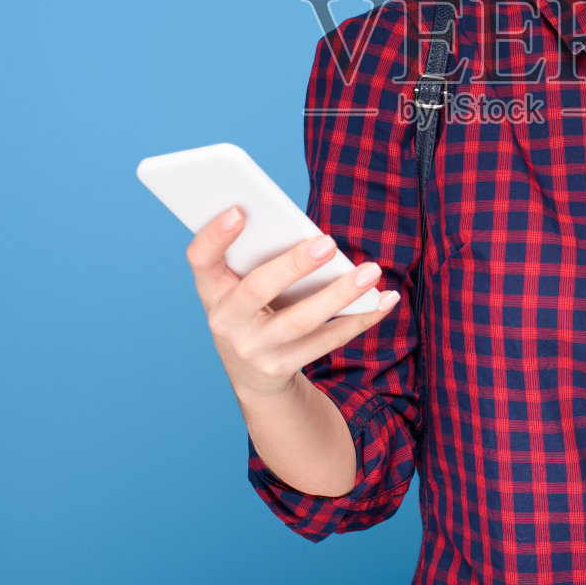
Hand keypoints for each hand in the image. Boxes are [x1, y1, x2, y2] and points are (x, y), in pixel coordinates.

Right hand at [186, 205, 400, 402]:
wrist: (251, 373)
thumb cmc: (252, 308)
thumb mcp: (241, 284)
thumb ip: (260, 257)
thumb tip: (310, 233)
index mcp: (211, 289)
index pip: (200, 259)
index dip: (214, 236)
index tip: (238, 210)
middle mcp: (225, 321)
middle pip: (257, 290)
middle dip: (294, 265)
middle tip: (328, 242)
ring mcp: (253, 348)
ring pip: (301, 321)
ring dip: (339, 295)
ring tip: (370, 271)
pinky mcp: (282, 367)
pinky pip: (327, 341)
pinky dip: (360, 318)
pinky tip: (384, 299)